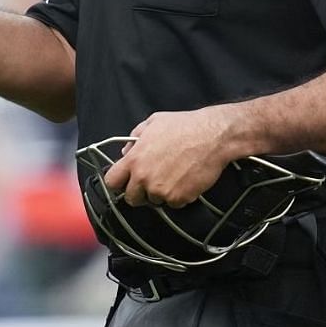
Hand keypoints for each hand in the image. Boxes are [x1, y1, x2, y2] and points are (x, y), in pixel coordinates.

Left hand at [102, 107, 242, 207]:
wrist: (214, 136)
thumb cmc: (185, 126)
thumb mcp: (154, 122)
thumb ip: (135, 138)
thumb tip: (126, 151)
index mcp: (134, 160)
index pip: (112, 181)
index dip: (119, 182)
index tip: (126, 181)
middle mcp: (144, 178)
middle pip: (131, 198)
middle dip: (140, 192)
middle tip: (154, 180)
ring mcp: (160, 190)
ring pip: (154, 201)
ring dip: (162, 193)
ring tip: (175, 175)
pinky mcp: (178, 198)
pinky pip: (174, 204)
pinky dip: (179, 196)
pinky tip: (186, 179)